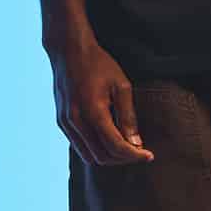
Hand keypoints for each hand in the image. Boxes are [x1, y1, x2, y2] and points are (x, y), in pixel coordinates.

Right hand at [51, 42, 155, 165]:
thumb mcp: (121, 86)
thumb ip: (128, 116)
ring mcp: (66, 123)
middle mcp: (76, 121)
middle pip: (102, 157)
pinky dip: (95, 148)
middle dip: (123, 158)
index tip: (149, 155)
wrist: (69, 51)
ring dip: (108, 156)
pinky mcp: (61, 122)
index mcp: (94, 112)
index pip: (116, 147)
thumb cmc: (98, 64)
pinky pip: (79, 146)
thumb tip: (136, 143)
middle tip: (139, 151)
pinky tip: (108, 138)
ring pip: (89, 156)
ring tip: (125, 147)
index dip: (135, 155)